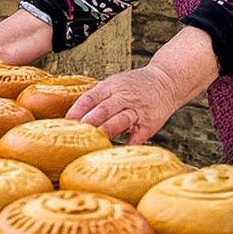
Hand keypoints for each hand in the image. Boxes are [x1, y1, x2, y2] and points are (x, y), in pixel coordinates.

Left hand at [67, 26, 219, 143]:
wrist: (166, 81)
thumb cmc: (134, 86)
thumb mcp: (113, 84)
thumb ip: (96, 98)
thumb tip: (72, 117)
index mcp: (111, 86)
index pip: (91, 97)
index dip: (78, 110)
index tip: (66, 122)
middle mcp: (123, 97)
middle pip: (103, 109)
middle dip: (89, 122)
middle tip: (75, 134)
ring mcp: (137, 110)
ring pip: (120, 120)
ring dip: (106, 131)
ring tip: (94, 141)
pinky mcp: (150, 123)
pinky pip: (139, 134)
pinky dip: (130, 143)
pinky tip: (120, 152)